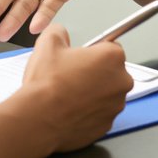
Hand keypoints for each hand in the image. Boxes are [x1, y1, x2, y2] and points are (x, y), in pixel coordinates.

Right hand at [17, 25, 131, 152]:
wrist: (38, 119)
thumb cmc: (46, 85)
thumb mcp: (48, 43)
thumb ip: (59, 31)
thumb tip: (60, 33)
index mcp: (111, 57)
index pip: (111, 47)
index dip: (93, 51)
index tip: (82, 57)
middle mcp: (120, 82)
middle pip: (111, 72)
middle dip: (95, 72)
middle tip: (71, 75)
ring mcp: (115, 106)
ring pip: (106, 94)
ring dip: (93, 92)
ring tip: (68, 93)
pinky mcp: (107, 125)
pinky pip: (100, 113)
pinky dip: (89, 111)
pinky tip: (70, 108)